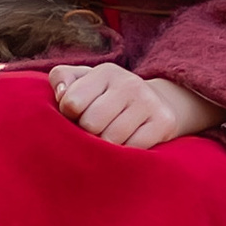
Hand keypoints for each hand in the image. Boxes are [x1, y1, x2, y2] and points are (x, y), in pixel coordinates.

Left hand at [49, 61, 220, 148]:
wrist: (156, 103)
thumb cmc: (107, 96)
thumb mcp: (84, 80)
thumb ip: (62, 78)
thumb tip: (61, 95)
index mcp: (105, 71)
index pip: (72, 102)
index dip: (68, 116)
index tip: (75, 117)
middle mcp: (129, 83)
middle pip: (91, 123)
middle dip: (87, 133)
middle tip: (93, 131)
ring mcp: (148, 103)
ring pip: (111, 139)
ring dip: (105, 146)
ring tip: (108, 139)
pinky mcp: (164, 122)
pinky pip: (133, 149)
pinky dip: (125, 154)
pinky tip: (125, 145)